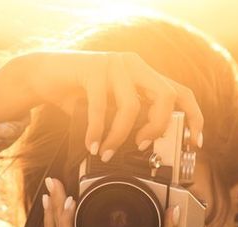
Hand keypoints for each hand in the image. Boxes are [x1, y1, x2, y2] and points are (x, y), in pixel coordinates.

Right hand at [0, 50, 203, 159]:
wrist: (42, 75)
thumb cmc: (76, 94)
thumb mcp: (107, 108)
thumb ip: (126, 119)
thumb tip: (143, 149)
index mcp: (142, 74)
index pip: (180, 92)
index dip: (194, 117)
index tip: (195, 142)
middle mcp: (133, 65)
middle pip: (164, 96)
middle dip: (157, 127)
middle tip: (142, 146)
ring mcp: (114, 64)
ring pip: (131, 106)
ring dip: (119, 136)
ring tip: (108, 153)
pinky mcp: (92, 69)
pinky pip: (101, 107)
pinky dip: (97, 132)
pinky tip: (91, 144)